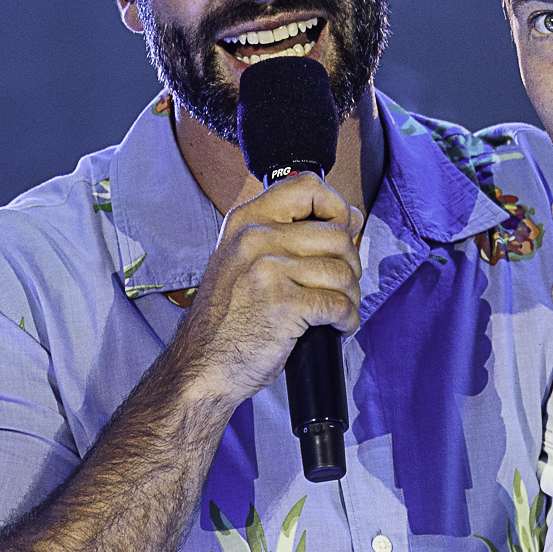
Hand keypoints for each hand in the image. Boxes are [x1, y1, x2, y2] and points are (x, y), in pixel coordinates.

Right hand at [174, 172, 364, 405]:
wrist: (202, 366)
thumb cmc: (228, 319)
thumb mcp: (245, 260)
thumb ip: (288, 234)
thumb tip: (351, 217)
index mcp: (246, 221)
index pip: (307, 185)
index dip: (336, 207)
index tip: (343, 231)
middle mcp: (255, 238)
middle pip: (337, 234)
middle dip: (350, 265)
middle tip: (338, 288)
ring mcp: (268, 270)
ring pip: (343, 271)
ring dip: (350, 296)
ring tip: (335, 312)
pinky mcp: (283, 304)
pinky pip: (339, 304)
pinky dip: (347, 320)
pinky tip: (335, 328)